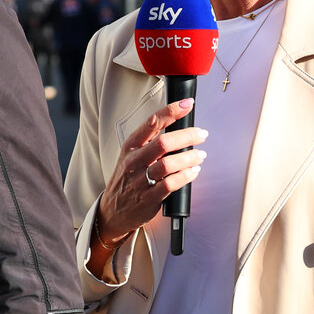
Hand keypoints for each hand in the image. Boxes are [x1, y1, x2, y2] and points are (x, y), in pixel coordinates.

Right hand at [94, 99, 207, 246]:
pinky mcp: (149, 198)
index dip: (172, 111)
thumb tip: (179, 127)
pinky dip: (186, 176)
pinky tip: (194, 172)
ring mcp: (140, 180)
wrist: (112, 210)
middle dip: (187, 136)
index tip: (187, 104)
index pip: (152, 122)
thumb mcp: (131, 155)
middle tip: (201, 134)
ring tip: (200, 155)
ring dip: (189, 157)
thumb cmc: (127, 178)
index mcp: (131, 146)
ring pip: (169, 164)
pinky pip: (171, 184)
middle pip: (164, 143)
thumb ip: (151, 141)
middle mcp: (134, 161)